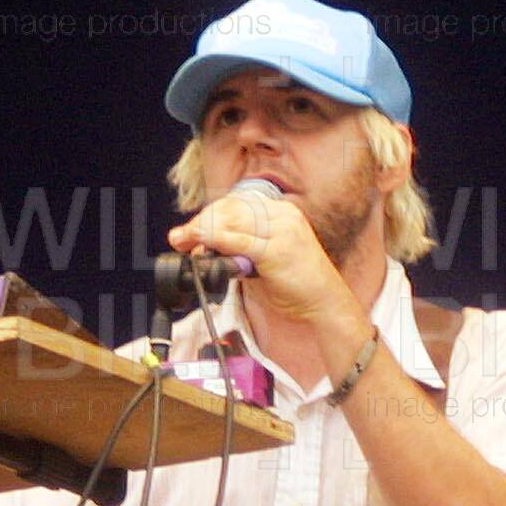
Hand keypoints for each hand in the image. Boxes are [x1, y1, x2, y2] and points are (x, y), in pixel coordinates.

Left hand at [166, 189, 353, 329]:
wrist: (325, 302)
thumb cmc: (296, 283)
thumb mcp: (265, 259)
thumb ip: (240, 249)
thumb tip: (206, 246)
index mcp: (281, 212)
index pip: (236, 204)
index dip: (209, 215)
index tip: (190, 230)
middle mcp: (282, 215)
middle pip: (230, 209)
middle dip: (201, 222)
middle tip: (180, 237)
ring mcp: (282, 230)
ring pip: (231, 221)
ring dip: (202, 231)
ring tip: (185, 241)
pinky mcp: (277, 249)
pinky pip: (239, 240)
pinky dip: (216, 239)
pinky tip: (201, 242)